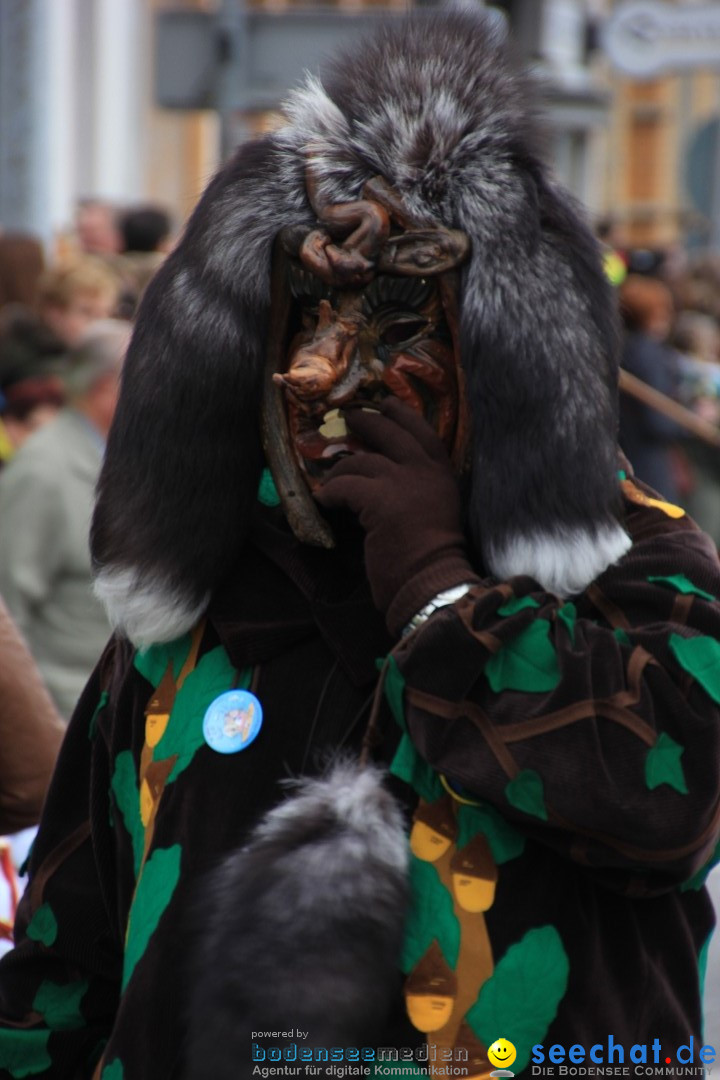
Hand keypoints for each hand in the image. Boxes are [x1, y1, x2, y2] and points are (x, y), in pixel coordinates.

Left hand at [315, 398, 476, 633]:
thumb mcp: (436, 512)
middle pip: (391, 433)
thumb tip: (387, 478)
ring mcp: (402, 482)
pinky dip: (330, 493)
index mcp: (443, 475)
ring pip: (361, 462)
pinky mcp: (378, 499)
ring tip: (329, 480)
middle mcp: (425, 472)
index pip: (423, 432)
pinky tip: (322, 501)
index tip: (386, 405)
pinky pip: (344, 486)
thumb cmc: (433, 560)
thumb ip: (419, 490)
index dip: (403, 416)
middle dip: (367, 422)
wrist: (432, 583)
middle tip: (350, 418)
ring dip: (340, 470)